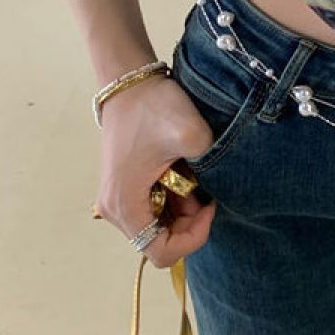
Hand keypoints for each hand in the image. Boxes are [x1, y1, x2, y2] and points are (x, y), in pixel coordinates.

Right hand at [91, 73, 219, 265]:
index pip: (161, 252)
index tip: (209, 207)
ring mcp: (117, 199)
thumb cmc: (153, 107)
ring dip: (182, 209)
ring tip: (194, 175)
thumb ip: (211, 164)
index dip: (192, 238)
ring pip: (158, 226)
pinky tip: (182, 172)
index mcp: (125, 205)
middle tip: (205, 190)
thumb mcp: (191, 134)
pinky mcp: (125, 188)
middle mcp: (114, 209)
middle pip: (159, 242)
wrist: (130, 82)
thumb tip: (220, 185)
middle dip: (189, 223)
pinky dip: (173, 198)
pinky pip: (153, 209)